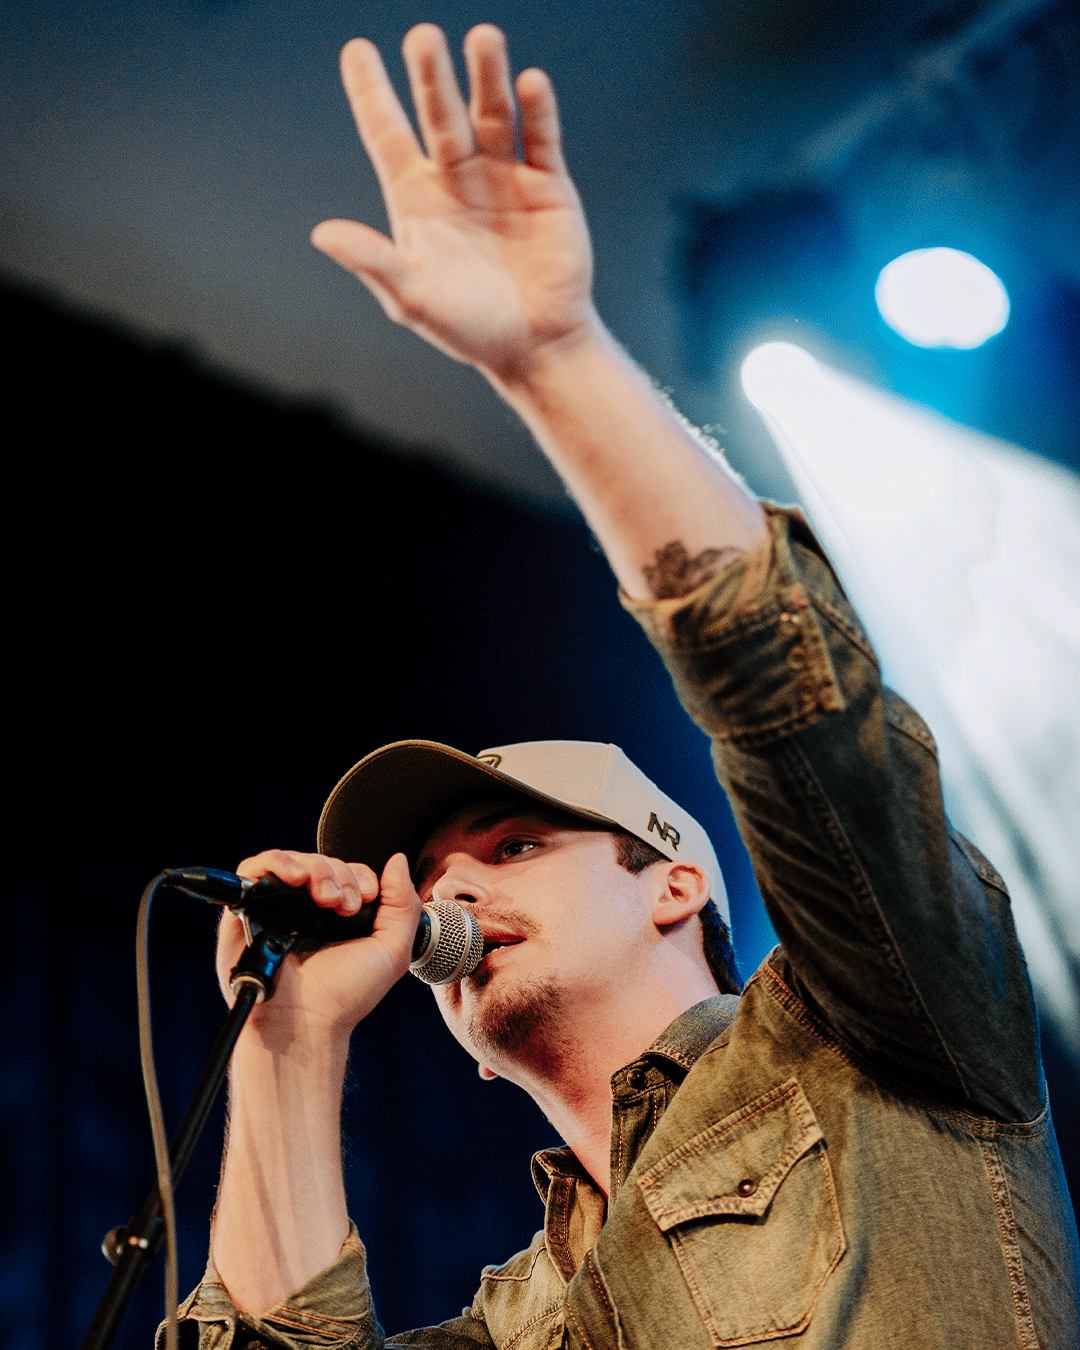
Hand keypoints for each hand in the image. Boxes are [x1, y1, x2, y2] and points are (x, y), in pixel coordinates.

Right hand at [217, 849, 420, 1044]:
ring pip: (294, 861)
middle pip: (323, 863)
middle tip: (344, 907)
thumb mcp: (392, 950)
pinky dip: (277, 863)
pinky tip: (296, 878)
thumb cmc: (345, 996)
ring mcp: (277, 909)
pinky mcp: (247, 911)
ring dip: (316, 869)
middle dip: (340, 876)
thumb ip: (403, 903)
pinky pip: (255, 868)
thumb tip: (397, 860)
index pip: (349, 873)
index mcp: (337, 916)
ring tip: (324, 899)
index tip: (366, 898)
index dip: (360, 876)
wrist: (305, 1023)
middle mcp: (307, 910)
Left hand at [311, 23, 596, 382]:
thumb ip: (372, 261)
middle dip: (431, 76)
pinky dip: (537, 110)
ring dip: (486, 76)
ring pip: (491, 113)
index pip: (387, 134)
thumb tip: (321, 233)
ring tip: (482, 38)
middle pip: (439, 113)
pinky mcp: (549, 186)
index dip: (371, 92)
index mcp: (417, 198)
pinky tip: (529, 82)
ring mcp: (504, 176)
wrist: (536, 348)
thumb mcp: (413, 298)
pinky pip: (541, 138)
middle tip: (422, 38)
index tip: (357, 49)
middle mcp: (458, 177)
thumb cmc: (469, 329)